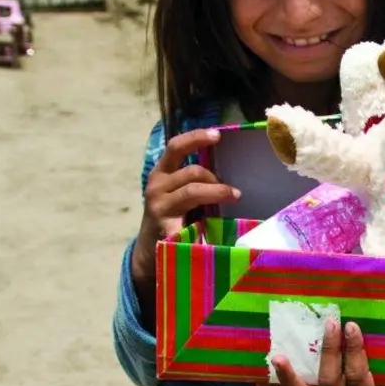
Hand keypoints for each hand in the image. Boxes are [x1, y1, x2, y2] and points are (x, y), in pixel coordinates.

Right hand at [133, 129, 239, 279]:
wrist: (149, 250)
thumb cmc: (171, 215)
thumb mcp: (176, 191)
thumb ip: (192, 178)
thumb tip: (226, 164)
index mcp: (161, 172)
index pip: (176, 147)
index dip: (196, 137)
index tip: (217, 135)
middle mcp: (157, 186)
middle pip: (192, 172)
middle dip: (215, 178)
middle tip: (234, 191)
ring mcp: (159, 207)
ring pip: (193, 191)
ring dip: (217, 192)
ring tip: (233, 197)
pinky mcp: (165, 227)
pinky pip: (191, 219)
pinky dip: (206, 220)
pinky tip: (214, 226)